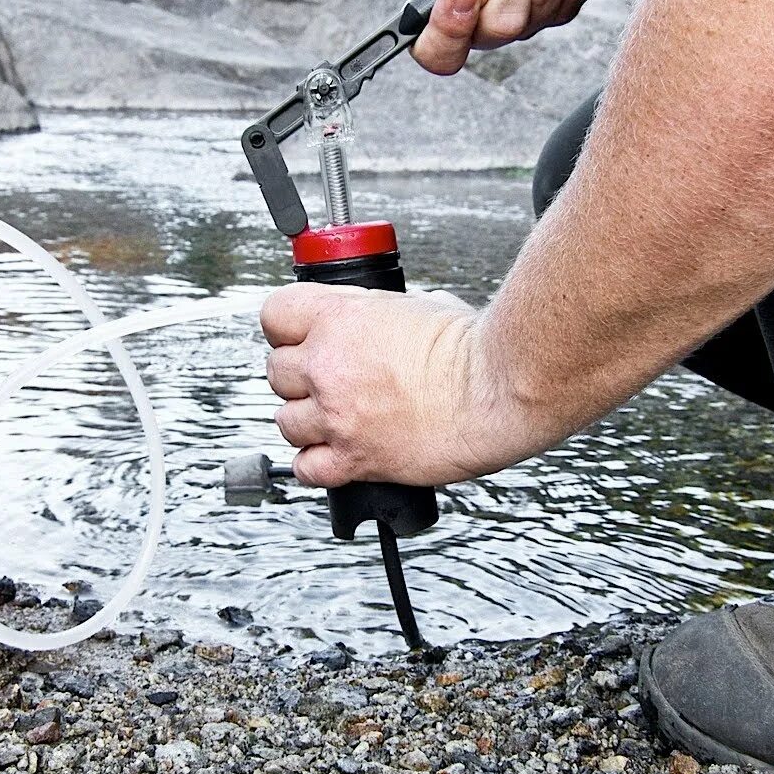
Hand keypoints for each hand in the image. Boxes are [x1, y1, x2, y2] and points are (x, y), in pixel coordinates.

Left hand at [260, 284, 559, 487]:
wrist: (498, 389)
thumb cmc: (474, 347)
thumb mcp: (418, 304)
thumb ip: (380, 314)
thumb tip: (377, 320)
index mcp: (340, 318)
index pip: (275, 315)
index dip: (287, 327)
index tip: (298, 336)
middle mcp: (329, 366)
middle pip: (277, 372)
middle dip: (300, 375)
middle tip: (326, 380)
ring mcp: (338, 416)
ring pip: (285, 422)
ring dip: (306, 420)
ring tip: (335, 417)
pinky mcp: (355, 459)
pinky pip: (307, 468)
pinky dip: (315, 463)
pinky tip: (334, 453)